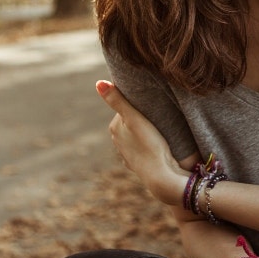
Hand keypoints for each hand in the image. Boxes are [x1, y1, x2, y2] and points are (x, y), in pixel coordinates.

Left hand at [98, 80, 187, 205]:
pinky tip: (157, 146)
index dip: (139, 105)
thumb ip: (117, 100)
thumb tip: (98, 82)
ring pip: (136, 136)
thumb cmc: (150, 144)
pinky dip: (147, 146)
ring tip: (160, 131)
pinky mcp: (137, 163)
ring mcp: (126, 154)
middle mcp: (116, 141)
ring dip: (144, 133)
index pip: (126, 108)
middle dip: (141, 119)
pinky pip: (142, 149)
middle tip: (159, 116)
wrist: (160, 175)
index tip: (152, 104)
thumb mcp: (134, 118)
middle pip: (130, 122)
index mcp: (114, 128)